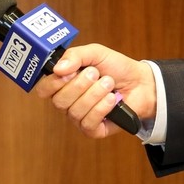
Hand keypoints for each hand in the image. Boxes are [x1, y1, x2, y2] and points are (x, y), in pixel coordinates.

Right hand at [33, 43, 155, 138]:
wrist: (140, 82)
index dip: (53, 82)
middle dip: (80, 85)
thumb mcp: (95, 53)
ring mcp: (79, 117)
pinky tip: (112, 99)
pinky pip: (88, 123)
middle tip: (96, 73)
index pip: (43, 89)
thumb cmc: (115, 67)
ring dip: (95, 94)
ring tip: (108, 83)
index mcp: (62, 83)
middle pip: (59, 101)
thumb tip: (57, 68)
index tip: (70, 71)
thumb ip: (75, 55)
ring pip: (75, 111)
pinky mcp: (93, 130)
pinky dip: (102, 108)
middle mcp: (68, 102)